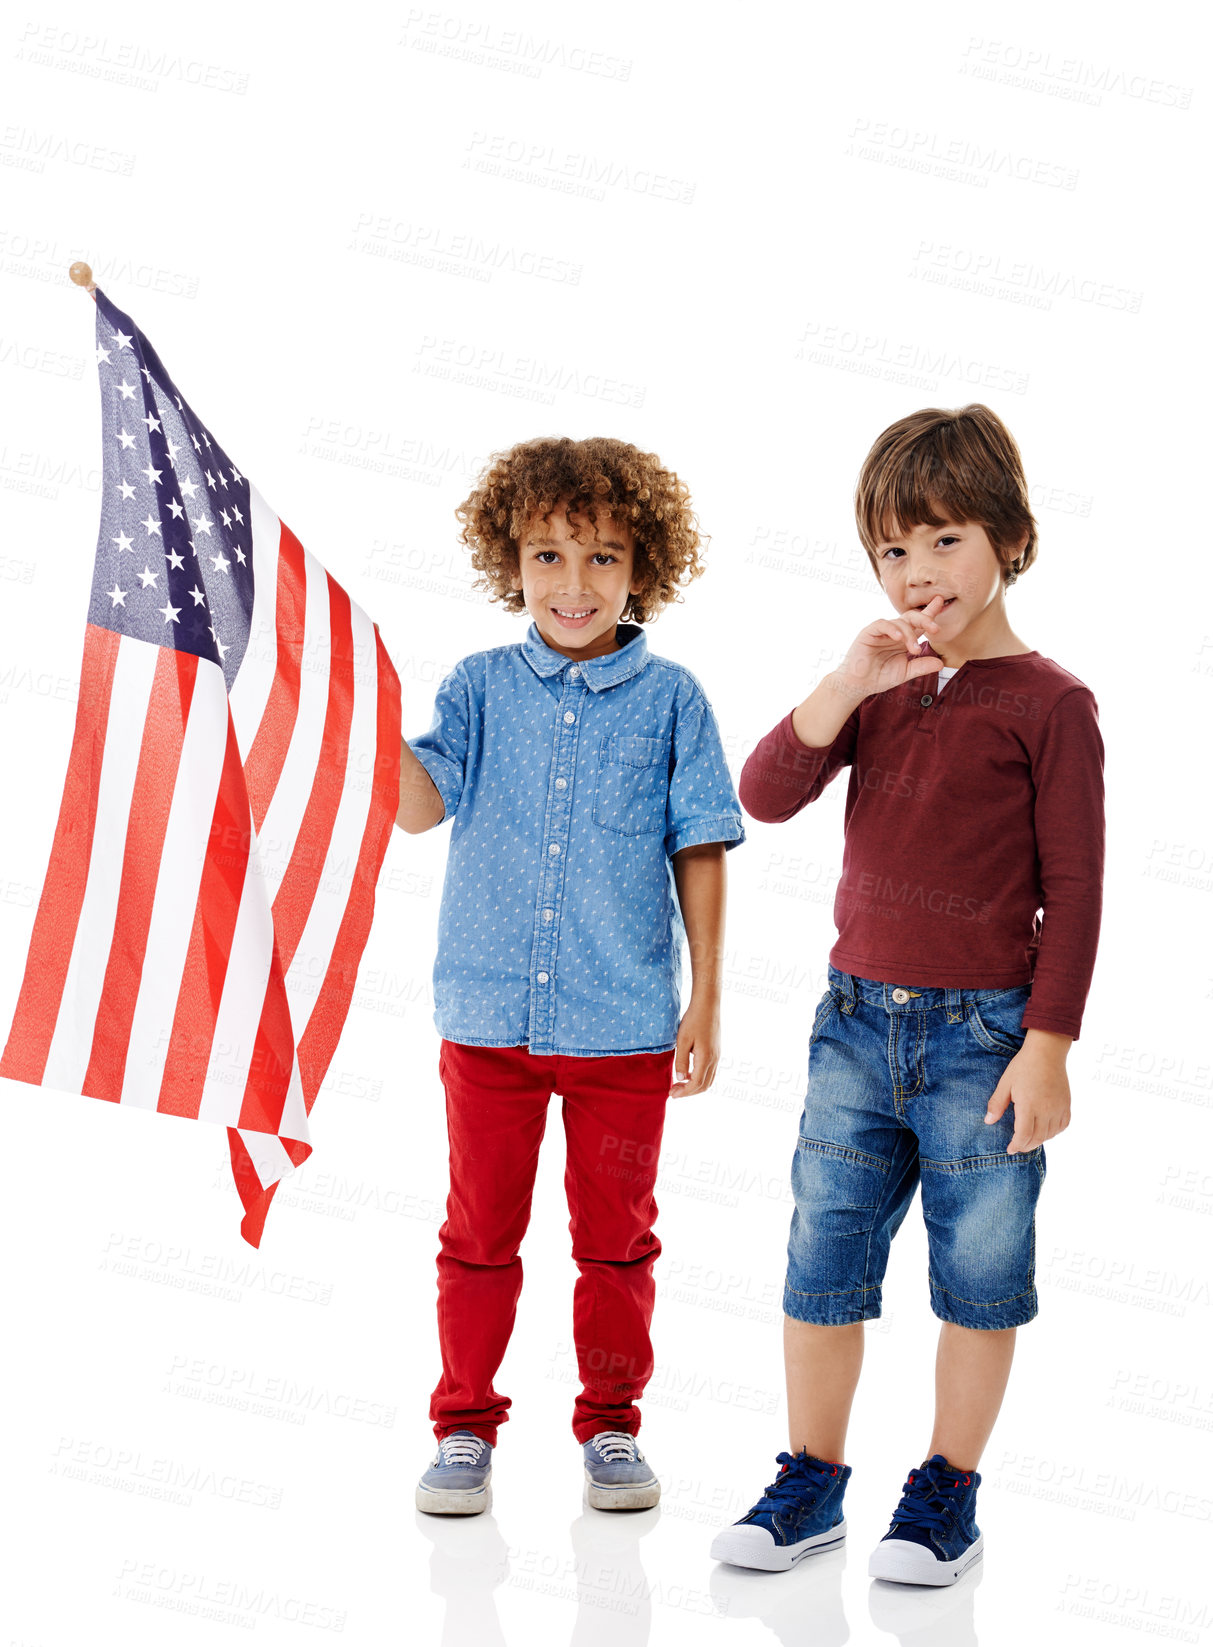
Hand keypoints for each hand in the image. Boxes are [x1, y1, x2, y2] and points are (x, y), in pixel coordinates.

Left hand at [670, 999, 719, 1097]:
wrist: (707, 1005)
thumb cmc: (693, 1020)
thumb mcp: (682, 1040)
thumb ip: (681, 1061)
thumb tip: (680, 1079)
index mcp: (706, 1058)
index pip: (696, 1083)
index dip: (684, 1092)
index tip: (672, 1094)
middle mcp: (714, 1059)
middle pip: (704, 1085)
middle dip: (688, 1092)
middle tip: (673, 1092)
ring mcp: (717, 1056)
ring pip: (708, 1080)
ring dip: (694, 1086)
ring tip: (679, 1084)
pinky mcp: (716, 1051)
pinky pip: (710, 1071)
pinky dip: (699, 1077)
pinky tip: (687, 1073)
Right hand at [833, 594, 947, 698]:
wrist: (859, 685)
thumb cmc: (879, 677)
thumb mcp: (905, 672)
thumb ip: (921, 667)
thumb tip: (941, 664)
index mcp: (904, 639)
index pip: (919, 623)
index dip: (930, 612)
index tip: (940, 601)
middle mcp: (894, 632)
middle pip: (912, 617)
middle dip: (925, 619)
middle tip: (935, 629)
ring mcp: (881, 631)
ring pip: (900, 622)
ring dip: (910, 635)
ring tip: (914, 650)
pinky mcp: (869, 632)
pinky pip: (882, 624)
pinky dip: (892, 629)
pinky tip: (899, 638)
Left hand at [984, 1033, 1071, 1153]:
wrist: (1047, 1052)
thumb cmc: (1023, 1066)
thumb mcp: (1005, 1083)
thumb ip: (997, 1104)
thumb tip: (988, 1122)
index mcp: (1028, 1105)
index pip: (1023, 1135)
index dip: (1016, 1146)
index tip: (1010, 1149)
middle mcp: (1046, 1110)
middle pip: (1037, 1138)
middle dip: (1026, 1146)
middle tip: (1017, 1146)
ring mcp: (1058, 1108)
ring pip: (1050, 1134)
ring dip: (1039, 1140)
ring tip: (1029, 1139)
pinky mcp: (1066, 1105)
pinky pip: (1062, 1126)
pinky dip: (1053, 1132)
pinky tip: (1045, 1130)